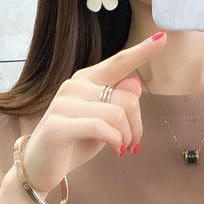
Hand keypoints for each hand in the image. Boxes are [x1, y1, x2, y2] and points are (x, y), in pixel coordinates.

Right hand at [21, 30, 167, 195]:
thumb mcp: (102, 122)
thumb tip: (136, 84)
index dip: (142, 51)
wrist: (42, 166)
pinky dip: (114, 141)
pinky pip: (101, 127)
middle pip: (128, 97)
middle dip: (137, 126)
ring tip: (121, 149)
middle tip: (132, 145)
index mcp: (86, 81)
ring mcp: (64, 103)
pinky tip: (114, 151)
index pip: (119, 62)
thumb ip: (118, 103)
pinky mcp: (58, 125)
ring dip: (126, 137)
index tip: (162, 37)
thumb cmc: (74, 143)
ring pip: (117, 114)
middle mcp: (74, 86)